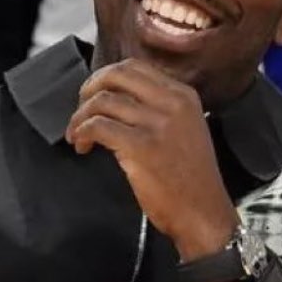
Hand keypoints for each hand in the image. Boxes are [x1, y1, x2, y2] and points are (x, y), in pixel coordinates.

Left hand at [67, 59, 238, 260]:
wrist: (204, 214)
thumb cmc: (193, 181)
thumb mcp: (187, 130)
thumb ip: (161, 109)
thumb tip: (118, 100)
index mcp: (184, 96)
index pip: (135, 67)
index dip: (107, 78)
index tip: (96, 95)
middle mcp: (173, 104)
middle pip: (115, 74)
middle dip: (89, 89)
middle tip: (81, 109)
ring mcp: (157, 124)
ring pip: (101, 101)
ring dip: (80, 117)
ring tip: (77, 135)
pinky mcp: (140, 147)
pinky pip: (97, 126)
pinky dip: (81, 133)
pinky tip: (82, 146)